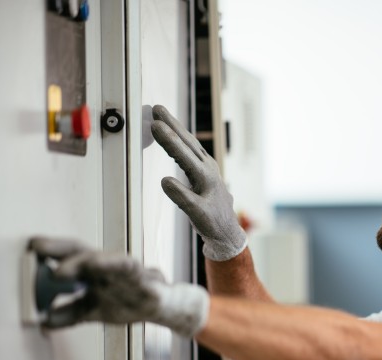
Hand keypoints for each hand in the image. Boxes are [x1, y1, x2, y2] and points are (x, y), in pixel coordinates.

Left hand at [28, 237, 209, 337]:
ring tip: (60, 270)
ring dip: (79, 262)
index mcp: (89, 272)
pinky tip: (97, 264)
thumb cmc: (127, 302)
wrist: (160, 307)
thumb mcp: (92, 311)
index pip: (65, 258)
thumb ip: (68, 315)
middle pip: (77, 250)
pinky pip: (125, 266)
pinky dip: (111, 264)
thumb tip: (43, 323)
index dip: (47, 254)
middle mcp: (102, 265)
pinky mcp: (139, 275)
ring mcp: (120, 268)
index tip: (27, 252)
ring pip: (99, 258)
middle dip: (57, 247)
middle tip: (36, 247)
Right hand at [150, 105, 246, 260]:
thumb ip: (182, 197)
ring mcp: (208, 167)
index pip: (183, 153)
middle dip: (172, 124)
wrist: (226, 230)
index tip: (155, 124)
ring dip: (176, 128)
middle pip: (187, 141)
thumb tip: (165, 181)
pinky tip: (173, 134)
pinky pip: (191, 150)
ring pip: (190, 143)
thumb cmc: (212, 222)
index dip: (168, 139)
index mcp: (205, 176)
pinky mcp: (205, 171)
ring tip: (161, 114)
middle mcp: (208, 168)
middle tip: (156, 108)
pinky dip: (180, 139)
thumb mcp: (196, 213)